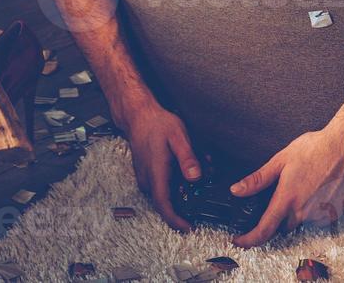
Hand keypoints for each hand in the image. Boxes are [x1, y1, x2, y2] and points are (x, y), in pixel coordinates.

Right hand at [118, 97, 200, 230]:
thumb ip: (188, 157)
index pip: (164, 205)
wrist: (139, 116)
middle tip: (204, 184)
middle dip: (188, 199)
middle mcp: (148, 179)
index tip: (189, 227)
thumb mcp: (178, 136)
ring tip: (199, 168)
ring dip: (184, 188)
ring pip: (167, 193)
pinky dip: (178, 181)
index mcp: (156, 173)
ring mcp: (146, 178)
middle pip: (168, 202)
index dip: (176, 220)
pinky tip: (187, 166)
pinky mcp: (147, 175)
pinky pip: (164, 185)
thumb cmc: (157, 124)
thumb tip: (195, 177)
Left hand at [229, 124, 343, 246]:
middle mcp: (304, 211)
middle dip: (279, 214)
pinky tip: (317, 190)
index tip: (240, 241)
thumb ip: (258, 179)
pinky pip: (317, 219)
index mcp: (287, 198)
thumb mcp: (281, 159)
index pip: (264, 229)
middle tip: (285, 191)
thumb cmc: (316, 149)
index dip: (249, 239)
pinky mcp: (334, 215)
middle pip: (283, 225)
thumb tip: (237, 190)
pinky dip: (314, 209)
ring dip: (298, 210)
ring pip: (301, 221)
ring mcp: (320, 215)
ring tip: (305, 185)